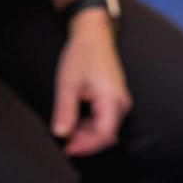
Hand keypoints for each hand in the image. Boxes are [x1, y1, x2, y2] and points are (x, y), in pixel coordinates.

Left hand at [51, 9, 131, 155]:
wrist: (94, 34)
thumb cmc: (82, 54)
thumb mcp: (68, 83)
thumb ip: (65, 110)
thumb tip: (61, 134)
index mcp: (111, 99)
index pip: (104, 135)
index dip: (86, 147)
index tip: (67, 148)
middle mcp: (121, 102)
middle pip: (107, 134)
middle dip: (85, 142)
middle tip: (63, 141)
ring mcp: (120, 100)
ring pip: (106, 128)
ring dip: (87, 134)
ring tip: (67, 130)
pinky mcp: (116, 97)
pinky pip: (106, 119)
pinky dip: (91, 125)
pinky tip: (76, 120)